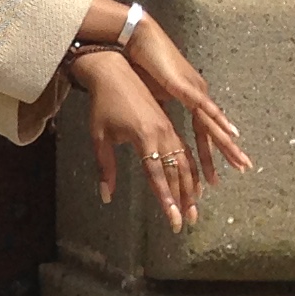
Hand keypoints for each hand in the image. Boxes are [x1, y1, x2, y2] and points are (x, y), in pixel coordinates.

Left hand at [75, 51, 229, 229]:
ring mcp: (168, 128)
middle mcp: (162, 133)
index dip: (166, 200)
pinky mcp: (168, 125)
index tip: (173, 220)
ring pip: (184, 162)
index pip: (157, 176)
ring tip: (194, 208)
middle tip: (188, 222)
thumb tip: (106, 196)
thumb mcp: (100, 138)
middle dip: (182, 199)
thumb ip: (105, 168)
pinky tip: (195, 183)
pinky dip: (190, 168)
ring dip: (190, 186)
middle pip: (176, 172)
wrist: (113, 72)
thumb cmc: (102, 105)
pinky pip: (184, 150)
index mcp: (144, 137)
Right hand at [121, 15, 250, 183]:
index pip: (202, 132)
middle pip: (214, 130)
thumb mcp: (150, 96)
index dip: (209, 152)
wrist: (137, 40)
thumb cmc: (141, 66)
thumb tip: (156, 124)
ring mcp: (195, 90)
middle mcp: (198, 95)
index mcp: (190, 98)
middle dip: (228, 152)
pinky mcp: (186, 86)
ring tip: (239, 160)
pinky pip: (204, 107)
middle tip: (243, 168)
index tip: (213, 173)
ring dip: (226, 143)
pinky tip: (230, 133)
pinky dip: (218, 121)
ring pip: (214, 123)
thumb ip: (158, 110)